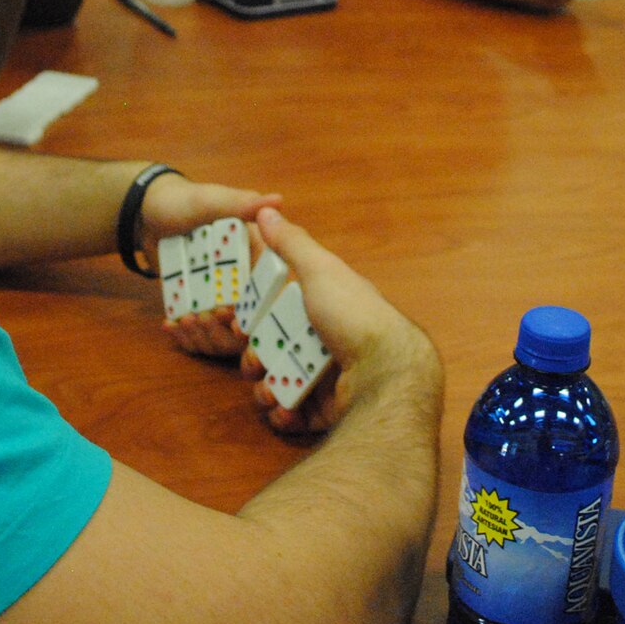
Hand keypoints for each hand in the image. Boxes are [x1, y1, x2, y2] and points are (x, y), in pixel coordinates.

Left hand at [140, 173, 281, 358]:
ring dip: (204, 336)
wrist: (146, 212)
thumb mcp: (211, 201)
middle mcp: (243, 280)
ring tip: (184, 321)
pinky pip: (199, 332)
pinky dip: (186, 336)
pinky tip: (170, 325)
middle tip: (201, 319)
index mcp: (256, 257)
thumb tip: (277, 202)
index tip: (233, 317)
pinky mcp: (198, 303)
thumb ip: (242, 204)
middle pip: (246, 322)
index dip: (254, 312)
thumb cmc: (183, 200)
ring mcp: (219, 295)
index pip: (266, 294)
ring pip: (223, 334)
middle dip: (224, 330)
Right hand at [239, 208, 438, 436]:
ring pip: (283, 385)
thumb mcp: (321, 270)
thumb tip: (265, 208)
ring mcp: (330, 379)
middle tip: (253, 366)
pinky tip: (284, 411)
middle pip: (277, 351)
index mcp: (326, 308)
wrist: (386, 372)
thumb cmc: (353, 315)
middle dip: (257, 362)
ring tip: (271, 393)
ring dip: (268, 390)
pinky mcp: (332, 411)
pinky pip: (298, 415)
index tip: (238, 326)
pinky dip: (286, 415)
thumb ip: (292, 243)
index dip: (255, 321)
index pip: (280, 313)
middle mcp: (329, 342)